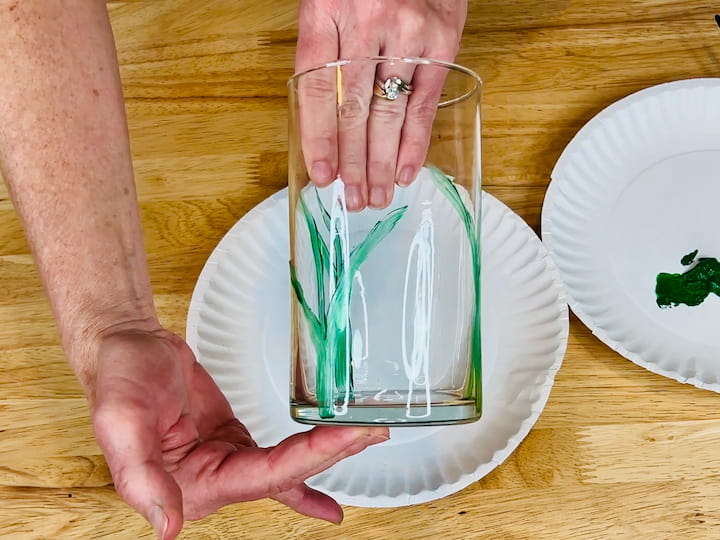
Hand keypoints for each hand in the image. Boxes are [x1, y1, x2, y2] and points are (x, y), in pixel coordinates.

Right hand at [86, 324, 388, 538]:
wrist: (128, 349)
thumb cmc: (119, 381)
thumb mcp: (121, 424)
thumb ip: (141, 478)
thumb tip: (169, 528)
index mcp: (190, 487)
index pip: (263, 478)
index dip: (308, 459)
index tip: (346, 436)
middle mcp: (214, 484)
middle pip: (285, 474)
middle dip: (332, 453)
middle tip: (373, 430)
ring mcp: (228, 463)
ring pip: (287, 467)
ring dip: (328, 454)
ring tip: (368, 437)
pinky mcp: (235, 443)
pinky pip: (277, 462)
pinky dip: (305, 471)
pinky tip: (329, 502)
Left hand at [295, 0, 466, 210]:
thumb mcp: (329, 4)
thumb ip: (322, 54)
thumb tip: (320, 124)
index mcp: (326, 11)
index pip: (318, 91)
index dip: (319, 139)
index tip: (321, 176)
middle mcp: (366, 23)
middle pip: (354, 110)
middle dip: (353, 163)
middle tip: (353, 199)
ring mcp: (407, 33)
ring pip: (389, 112)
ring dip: (382, 162)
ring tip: (377, 196)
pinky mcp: (441, 41)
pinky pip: (425, 102)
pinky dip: (415, 142)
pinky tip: (407, 171)